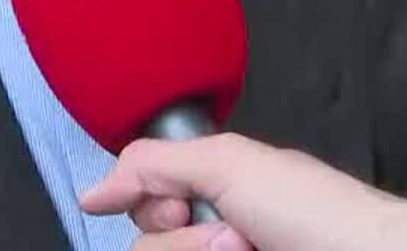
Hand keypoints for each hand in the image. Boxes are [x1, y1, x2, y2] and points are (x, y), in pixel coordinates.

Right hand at [80, 132, 406, 250]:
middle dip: (186, 241)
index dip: (155, 212)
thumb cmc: (315, 211)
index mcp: (211, 200)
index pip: (142, 215)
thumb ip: (155, 165)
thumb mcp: (232, 164)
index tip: (183, 205)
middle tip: (239, 236)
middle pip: (150, 250)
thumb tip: (90, 193)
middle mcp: (214, 239)